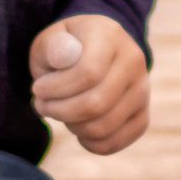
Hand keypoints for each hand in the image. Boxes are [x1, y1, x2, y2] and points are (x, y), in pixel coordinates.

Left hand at [29, 14, 148, 153]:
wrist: (91, 53)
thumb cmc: (64, 49)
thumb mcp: (50, 40)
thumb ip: (53, 46)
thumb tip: (65, 55)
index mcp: (110, 35)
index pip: (88, 73)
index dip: (57, 89)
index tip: (38, 89)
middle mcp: (133, 61)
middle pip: (96, 104)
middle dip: (59, 111)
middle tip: (42, 105)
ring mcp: (142, 89)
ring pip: (103, 126)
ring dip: (72, 127)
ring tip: (59, 113)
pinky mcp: (142, 114)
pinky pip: (117, 141)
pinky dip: (91, 144)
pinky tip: (78, 129)